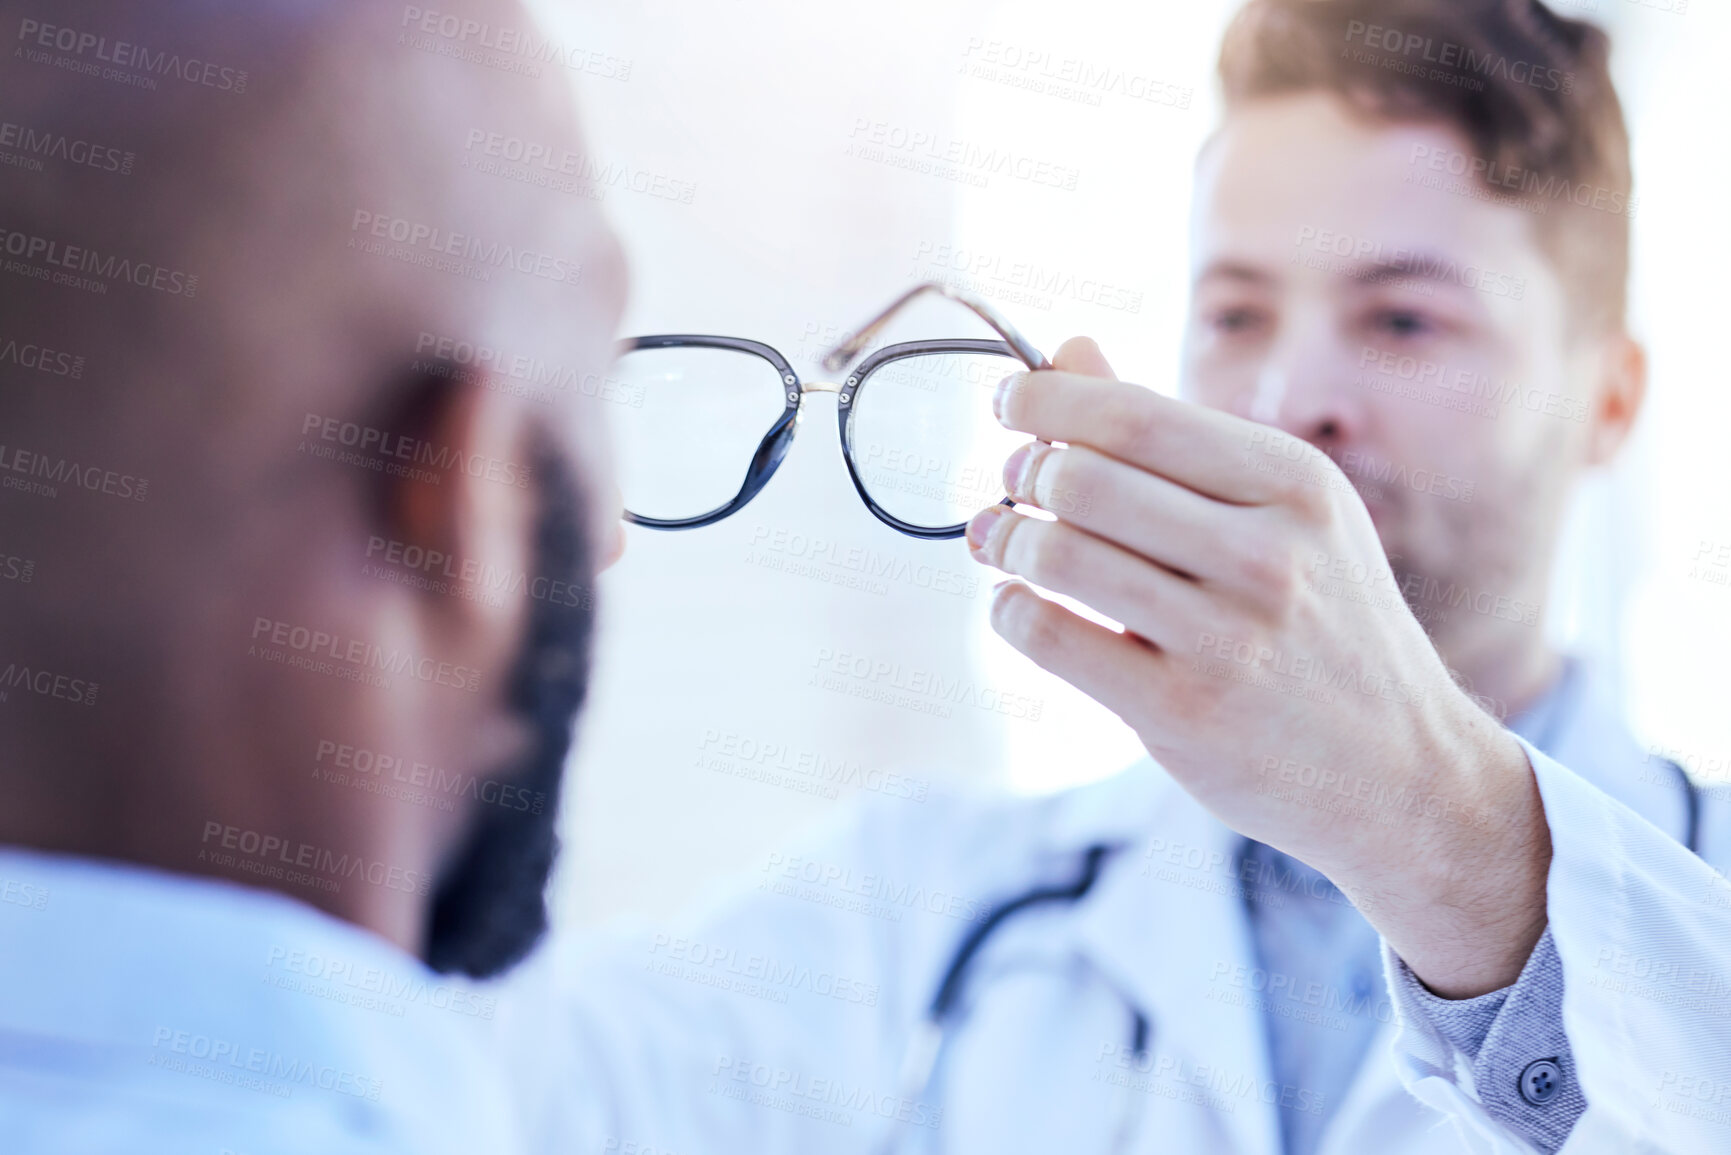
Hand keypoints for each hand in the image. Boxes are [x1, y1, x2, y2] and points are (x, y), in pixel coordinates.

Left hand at [966, 338, 1549, 996]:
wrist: (1400, 772)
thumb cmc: (1323, 626)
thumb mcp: (1284, 514)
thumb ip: (1172, 437)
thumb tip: (1067, 355)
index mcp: (1296, 484)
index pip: (1135, 417)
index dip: (1048, 400)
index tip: (1009, 401)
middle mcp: (1268, 554)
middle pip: (1084, 480)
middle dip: (1023, 473)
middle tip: (1009, 485)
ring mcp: (1227, 637)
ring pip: (1059, 555)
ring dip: (1007, 540)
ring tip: (1001, 540)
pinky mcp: (1182, 712)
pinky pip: (1051, 637)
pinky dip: (1011, 611)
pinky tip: (1017, 605)